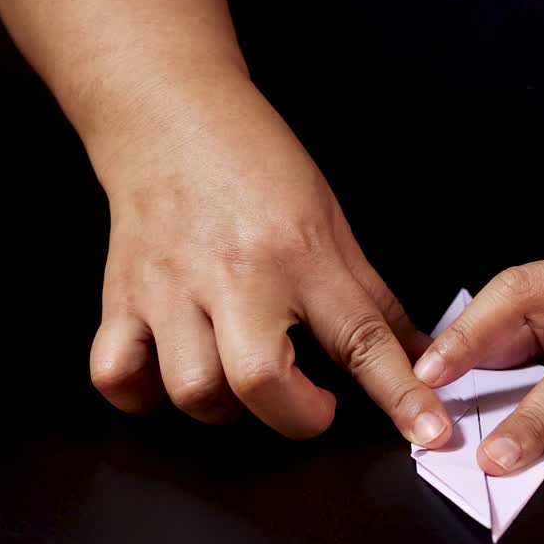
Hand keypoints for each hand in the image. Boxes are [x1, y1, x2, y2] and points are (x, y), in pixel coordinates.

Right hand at [87, 74, 450, 445]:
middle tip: (311, 403)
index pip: (363, 339)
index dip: (401, 394)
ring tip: (240, 383)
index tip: (428, 431)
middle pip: (261, 381)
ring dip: (224, 408)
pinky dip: (142, 395)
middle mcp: (237, 277)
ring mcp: (172, 289)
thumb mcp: (332, 222)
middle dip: (296, 416)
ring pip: (192, 390)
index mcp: (303, 257)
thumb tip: (418, 352)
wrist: (170, 112)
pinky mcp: (122, 296)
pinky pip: (116, 374)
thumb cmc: (256, 163)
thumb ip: (372, 298)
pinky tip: (168, 377)